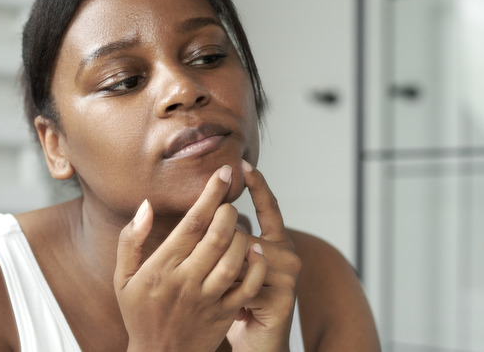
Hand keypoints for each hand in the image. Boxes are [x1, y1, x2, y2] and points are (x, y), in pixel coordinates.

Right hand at [114, 164, 268, 351]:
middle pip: (217, 237)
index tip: (222, 172)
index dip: (210, 194)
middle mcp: (186, 281)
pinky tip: (255, 251)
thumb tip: (146, 206)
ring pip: (235, 259)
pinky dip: (256, 265)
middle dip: (229, 211)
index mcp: (161, 267)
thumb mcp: (123, 278)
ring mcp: (208, 298)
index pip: (191, 223)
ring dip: (242, 235)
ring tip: (237, 226)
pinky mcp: (225, 313)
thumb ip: (131, 240)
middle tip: (228, 200)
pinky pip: (248, 285)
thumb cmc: (139, 312)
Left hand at [226, 160, 300, 351]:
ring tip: (221, 289)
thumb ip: (230, 241)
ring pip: (241, 250)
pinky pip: (244, 277)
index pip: (268, 207)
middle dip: (219, 244)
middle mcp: (287, 253)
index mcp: (275, 243)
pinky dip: (229, 287)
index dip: (258, 185)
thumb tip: (220, 212)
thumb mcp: (233, 268)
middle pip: (241, 230)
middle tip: (209, 270)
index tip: (243, 163)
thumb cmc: (238, 304)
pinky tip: (231, 302)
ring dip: (221, 269)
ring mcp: (288, 274)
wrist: (256, 345)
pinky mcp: (282, 295)